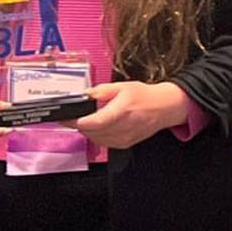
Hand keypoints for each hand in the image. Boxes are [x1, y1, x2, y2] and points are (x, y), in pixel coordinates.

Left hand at [70, 81, 191, 148]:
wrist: (164, 108)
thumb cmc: (145, 97)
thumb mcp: (123, 86)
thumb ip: (102, 90)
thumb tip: (85, 94)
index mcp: (123, 110)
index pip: (96, 122)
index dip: (78, 121)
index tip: (67, 117)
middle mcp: (124, 127)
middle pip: (92, 132)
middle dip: (79, 125)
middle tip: (73, 116)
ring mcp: (124, 138)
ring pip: (95, 139)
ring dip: (87, 131)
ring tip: (86, 121)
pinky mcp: (124, 144)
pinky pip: (103, 143)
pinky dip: (96, 136)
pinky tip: (98, 127)